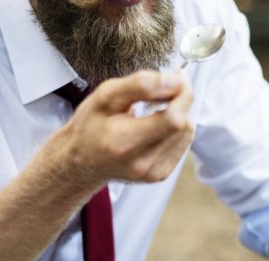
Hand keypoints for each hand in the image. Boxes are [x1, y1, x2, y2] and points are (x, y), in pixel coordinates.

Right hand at [54, 70, 194, 187]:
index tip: (177, 78)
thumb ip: (141, 84)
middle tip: (167, 88)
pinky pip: (182, 144)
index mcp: (124, 142)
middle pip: (183, 125)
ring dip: (179, 114)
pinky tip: (156, 126)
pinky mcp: (160, 175)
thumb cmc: (90, 125)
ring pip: (186, 133)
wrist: (81, 160)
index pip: (173, 119)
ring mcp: (152, 172)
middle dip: (181, 101)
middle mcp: (141, 163)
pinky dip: (175, 129)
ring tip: (155, 110)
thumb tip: (175, 80)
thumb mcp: (106, 95)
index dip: (181, 95)